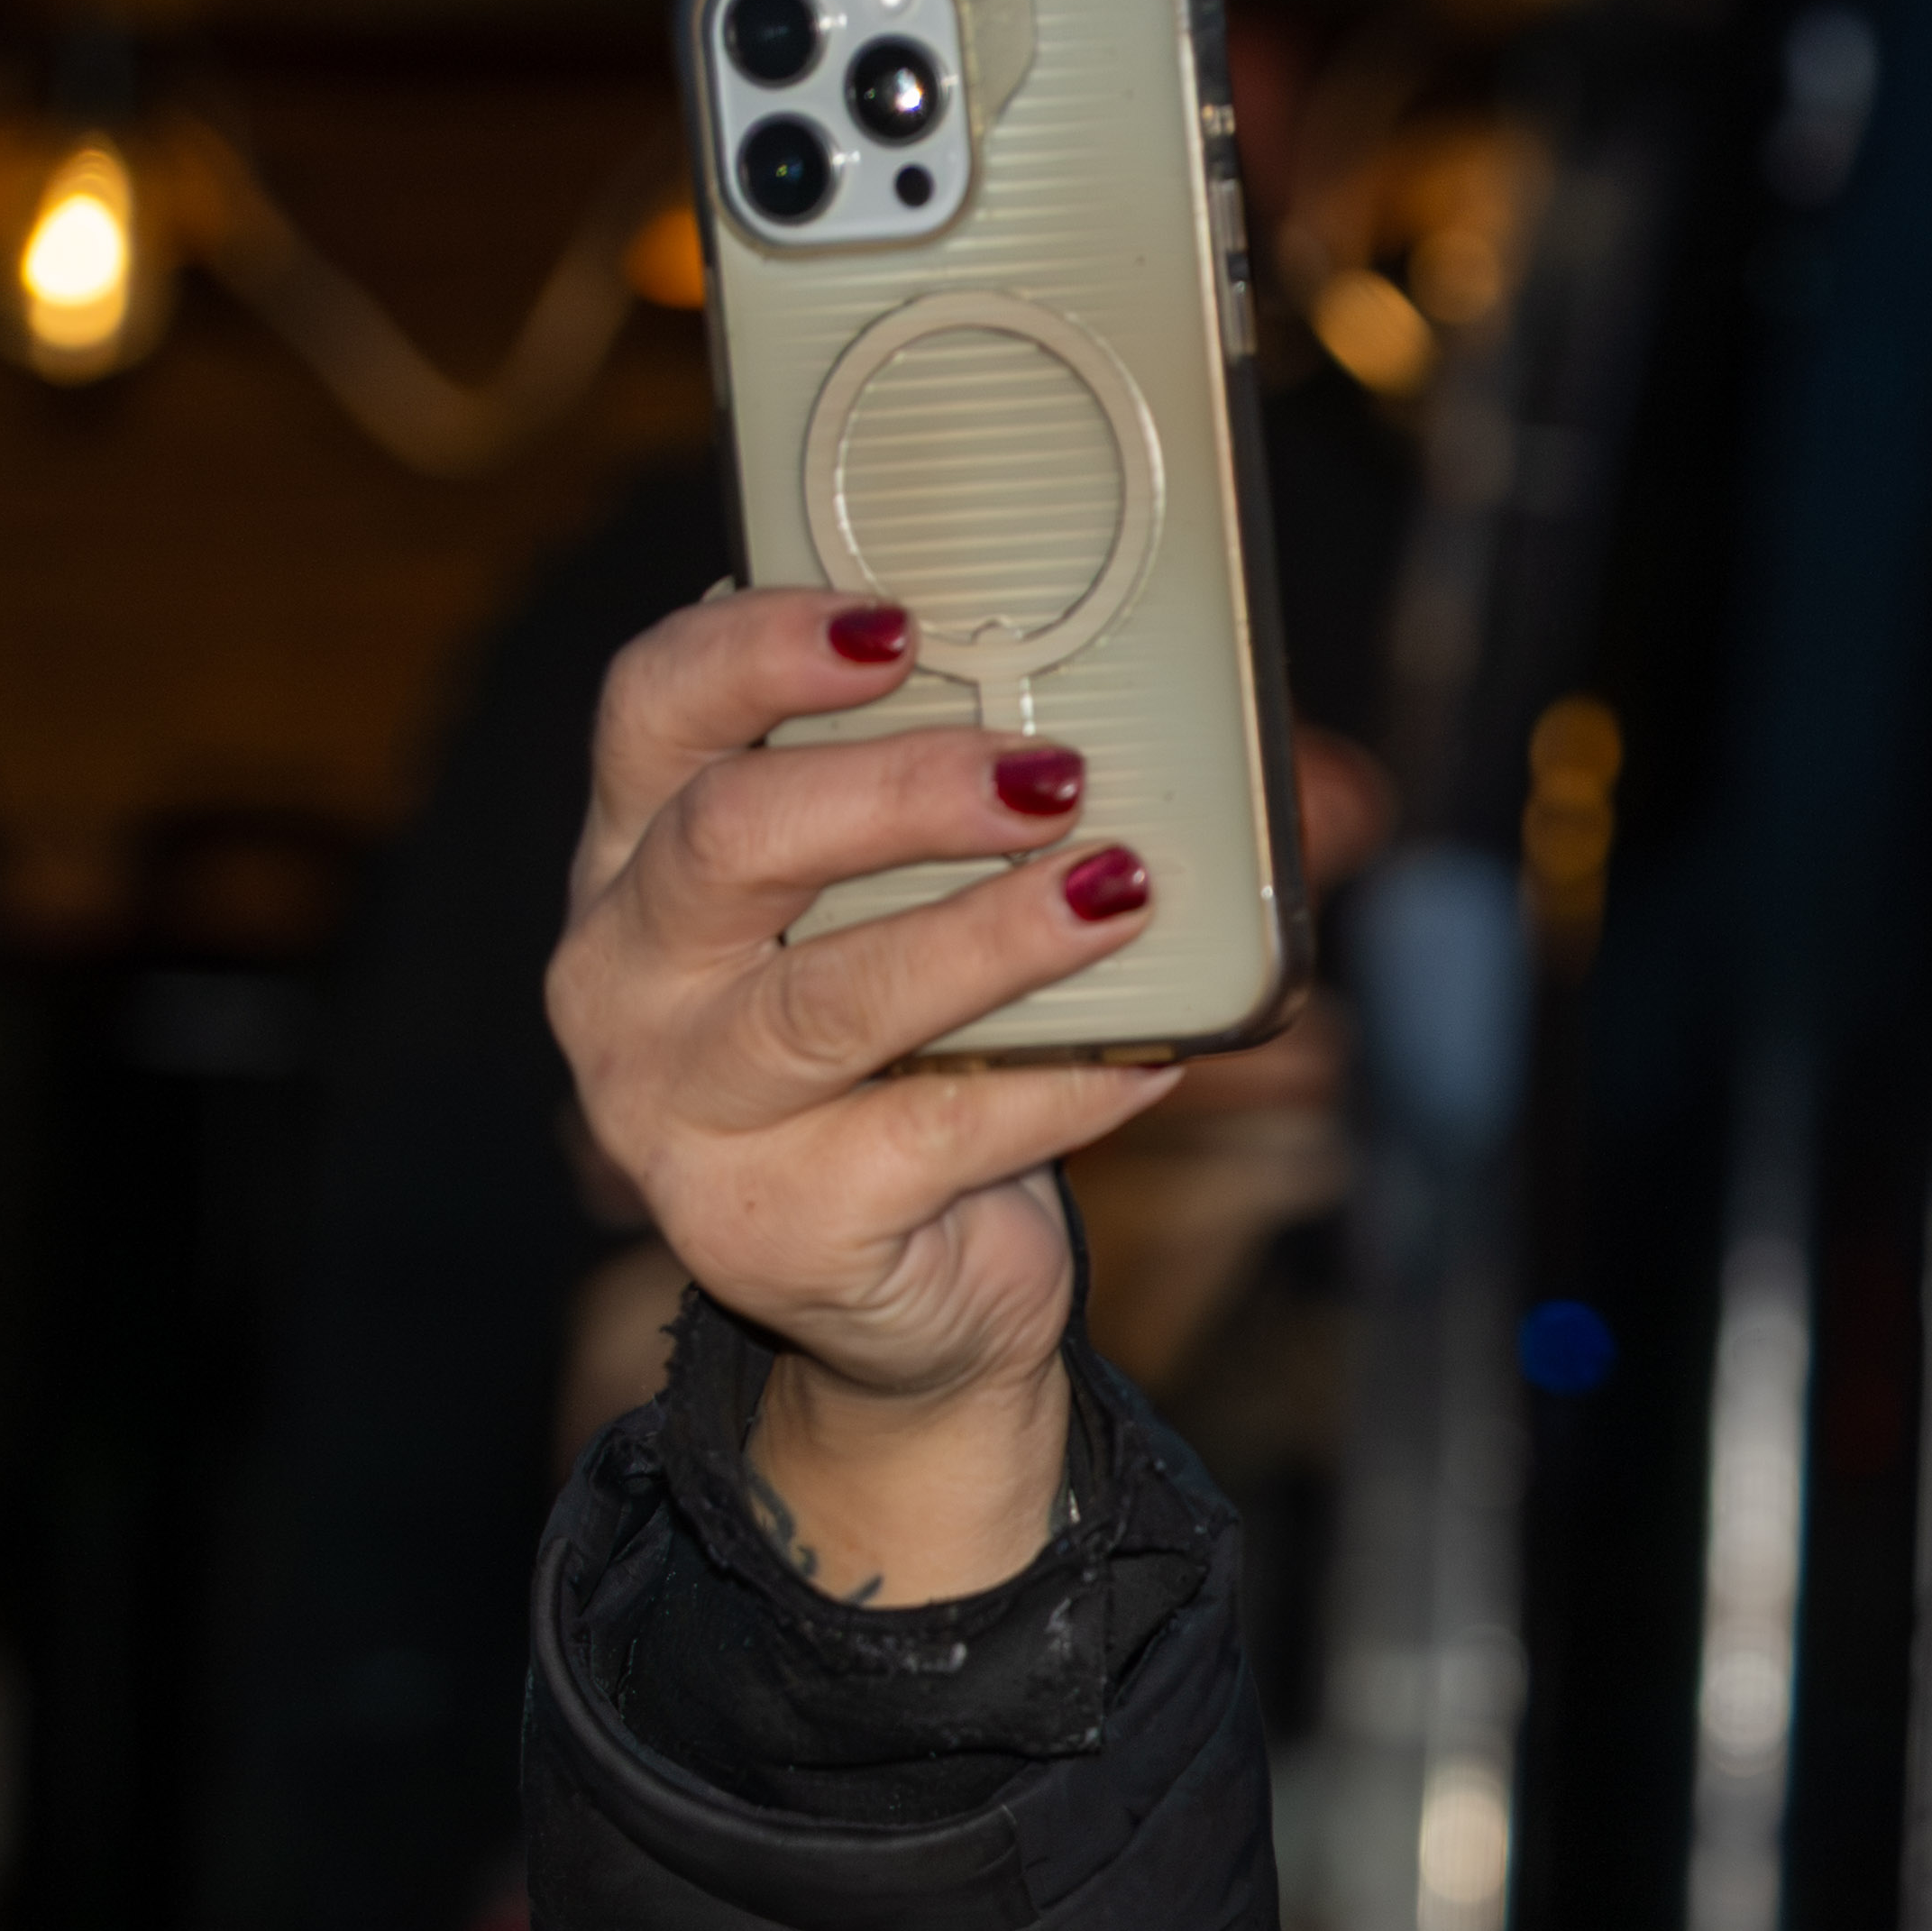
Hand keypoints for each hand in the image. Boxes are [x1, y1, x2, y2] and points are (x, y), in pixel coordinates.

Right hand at [546, 589, 1187, 1602]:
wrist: (903, 1305)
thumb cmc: (911, 1065)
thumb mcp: (915, 921)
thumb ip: (999, 817)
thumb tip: (1308, 769)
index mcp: (635, 858)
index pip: (649, 710)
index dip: (758, 651)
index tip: (897, 625)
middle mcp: (623, 977)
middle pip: (730, 840)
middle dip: (901, 791)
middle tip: (1051, 775)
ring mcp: (677, 1113)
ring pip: (831, 997)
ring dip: (990, 936)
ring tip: (1118, 892)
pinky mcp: (768, 1228)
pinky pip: (933, 1137)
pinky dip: (1061, 1086)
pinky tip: (1153, 1055)